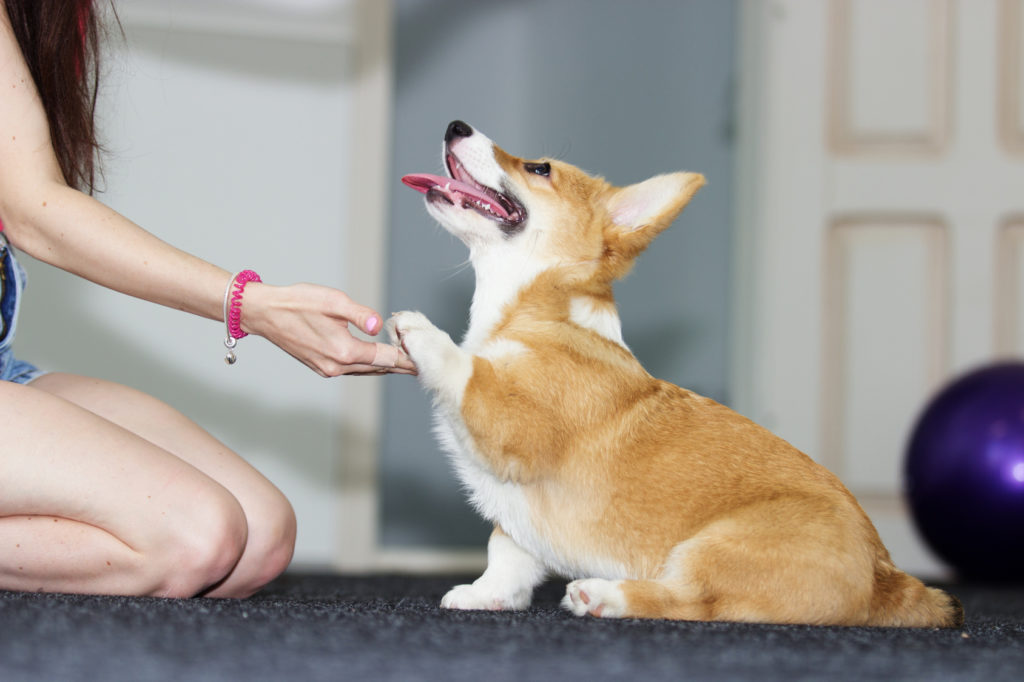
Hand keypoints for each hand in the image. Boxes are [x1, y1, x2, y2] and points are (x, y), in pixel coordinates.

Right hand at [239, 282, 416, 376]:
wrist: (264, 313)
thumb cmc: (297, 303)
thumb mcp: (333, 301)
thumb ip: (359, 313)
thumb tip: (377, 324)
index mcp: (344, 351)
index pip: (385, 358)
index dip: (405, 357)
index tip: (421, 358)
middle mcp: (336, 366)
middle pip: (378, 368)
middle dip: (399, 365)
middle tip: (420, 364)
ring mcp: (327, 369)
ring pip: (365, 370)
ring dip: (384, 366)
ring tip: (404, 362)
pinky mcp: (320, 367)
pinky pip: (352, 369)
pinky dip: (367, 365)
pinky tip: (376, 358)